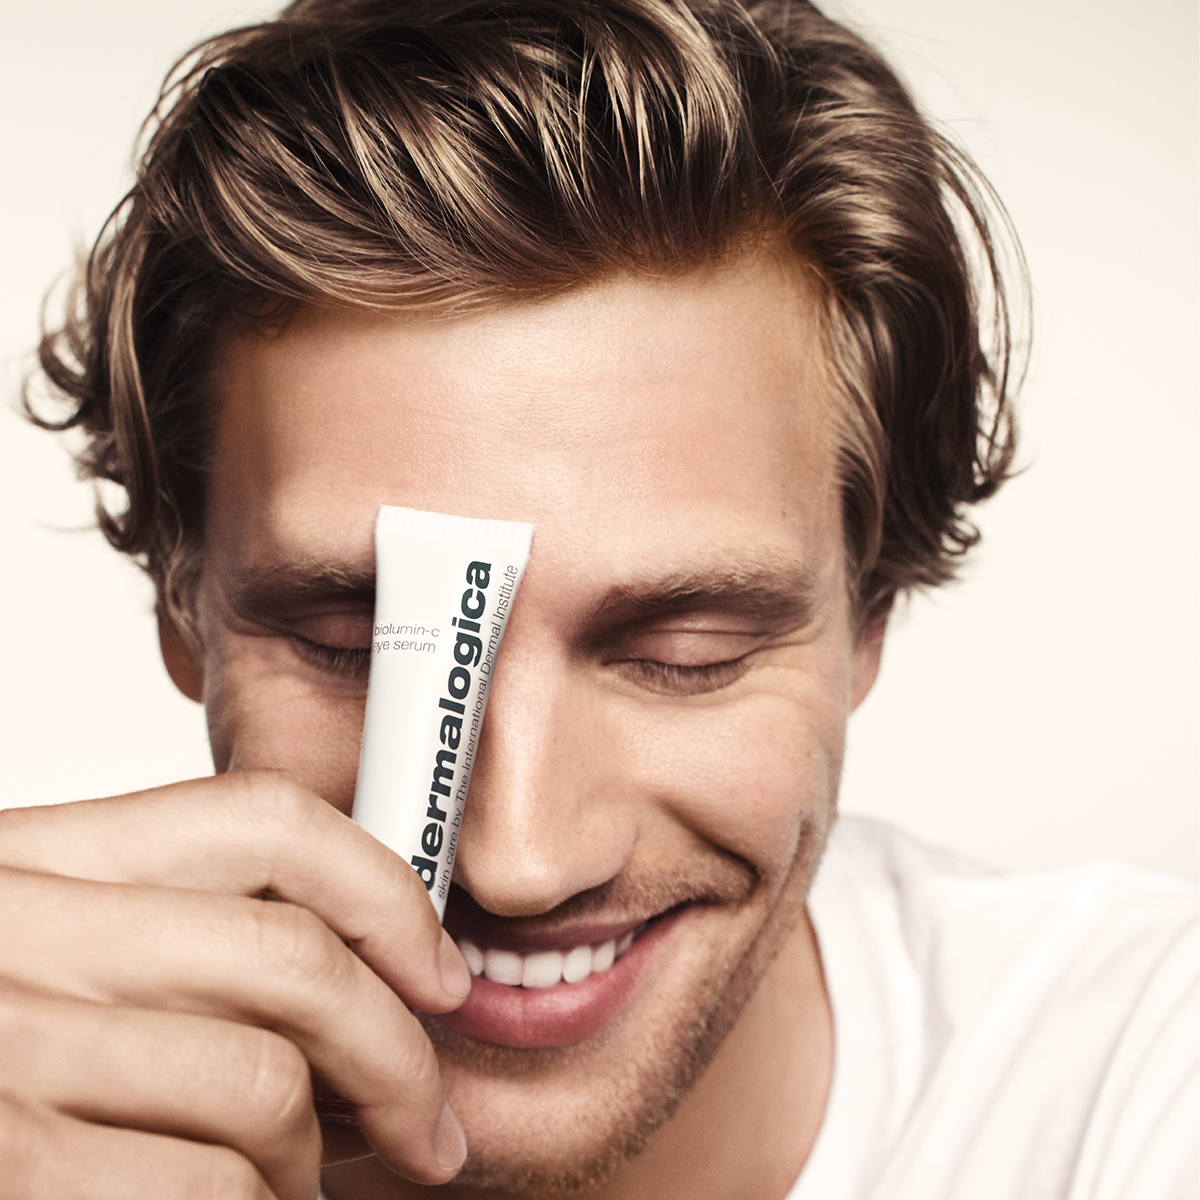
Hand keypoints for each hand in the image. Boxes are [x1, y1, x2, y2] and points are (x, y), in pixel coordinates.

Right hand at [0, 771, 471, 1198]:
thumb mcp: (40, 965)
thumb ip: (168, 948)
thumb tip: (373, 988)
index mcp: (33, 862)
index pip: (264, 821)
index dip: (384, 893)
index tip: (438, 975)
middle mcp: (12, 935)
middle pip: (293, 959)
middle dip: (399, 1058)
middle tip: (430, 1128)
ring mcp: (0, 1054)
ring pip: (264, 1088)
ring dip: (310, 1169)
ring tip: (294, 1194)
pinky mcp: (5, 1171)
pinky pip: (211, 1189)